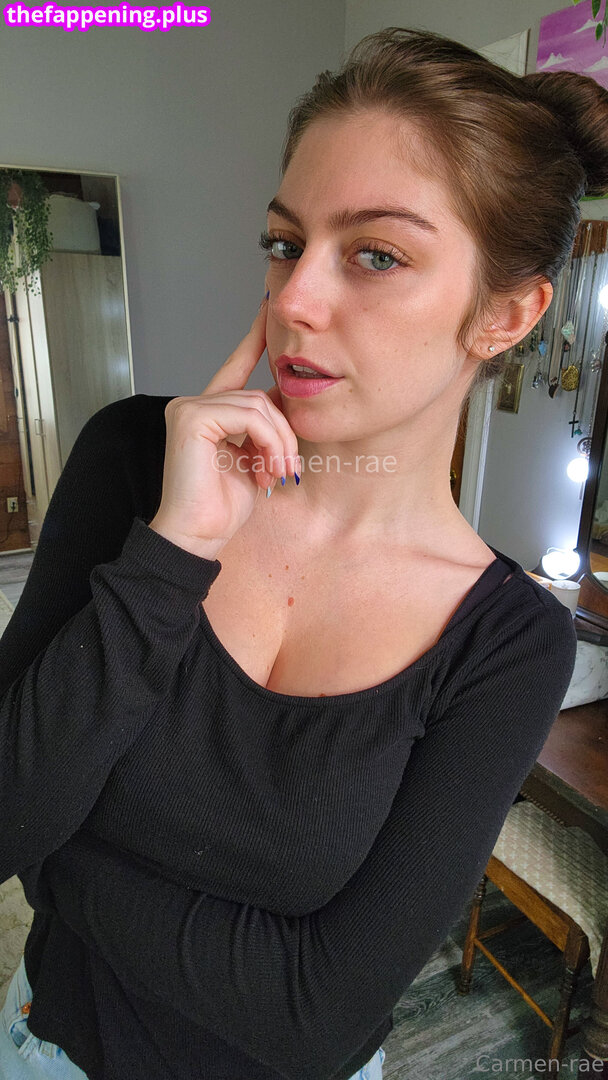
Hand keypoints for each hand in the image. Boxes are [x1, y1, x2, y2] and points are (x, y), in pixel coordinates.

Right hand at [148, 299, 298, 558]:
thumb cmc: (222, 507)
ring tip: (279, 474)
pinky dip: (268, 442)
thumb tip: (283, 402)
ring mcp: (188, 407)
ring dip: (280, 443)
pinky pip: (249, 415)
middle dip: (284, 434)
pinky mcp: (191, 417)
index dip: (255, 338)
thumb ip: (263, 430)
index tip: (268, 306)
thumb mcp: (254, 461)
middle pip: (258, 396)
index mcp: (205, 412)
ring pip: (258, 406)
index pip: (236, 366)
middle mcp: (192, 403)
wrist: (197, 537)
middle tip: (288, 470)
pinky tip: (266, 469)